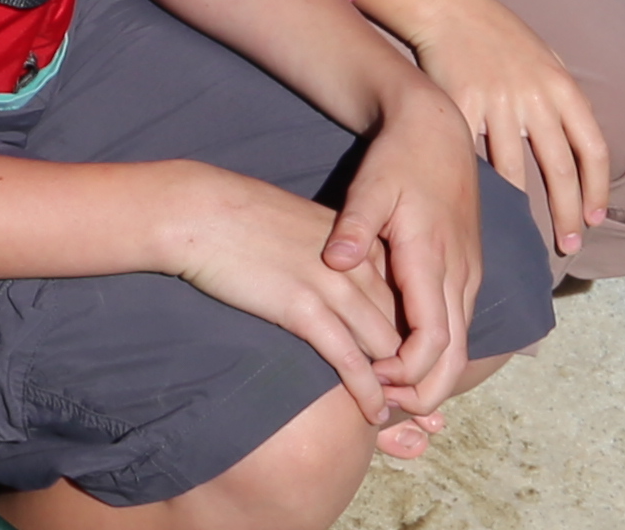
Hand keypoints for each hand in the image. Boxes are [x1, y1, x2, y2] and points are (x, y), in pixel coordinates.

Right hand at [153, 164, 416, 437]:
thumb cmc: (243, 220)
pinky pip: (351, 360)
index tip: (423, 366)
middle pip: (408, 327)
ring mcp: (334, 287)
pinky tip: (373, 413)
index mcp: (362, 242)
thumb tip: (344, 283)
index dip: (419, 337)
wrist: (201, 212)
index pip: (410, 297)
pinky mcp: (305, 309)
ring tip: (398, 413)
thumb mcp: (307, 229)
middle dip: (416, 368)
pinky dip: (367, 392)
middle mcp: (359, 265)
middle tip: (418, 402)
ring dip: (397, 387)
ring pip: (388, 349)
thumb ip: (338, 254)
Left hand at [328, 94, 487, 430]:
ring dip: (430, 375)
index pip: (432, 340)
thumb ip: (353, 227)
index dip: (405, 372)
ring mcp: (468, 273)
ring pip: (460, 344)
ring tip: (387, 390)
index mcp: (433, 259)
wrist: (437, 129)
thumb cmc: (399, 158)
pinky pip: (458, 324)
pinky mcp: (467, 269)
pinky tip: (403, 357)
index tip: (371, 378)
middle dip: (423, 391)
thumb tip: (334, 262)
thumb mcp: (371, 185)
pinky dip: (437, 352)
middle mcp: (459, 274)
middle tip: (382, 404)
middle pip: (454, 357)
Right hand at [375, 0, 611, 262]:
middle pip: (560, 169)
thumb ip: (564, 96)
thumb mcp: (546, 56)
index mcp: (562, 86)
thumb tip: (581, 139)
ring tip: (525, 235)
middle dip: (568, 214)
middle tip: (570, 247)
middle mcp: (535, 97)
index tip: (595, 220)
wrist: (448, 7)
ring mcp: (497, 102)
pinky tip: (482, 204)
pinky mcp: (461, 105)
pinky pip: (472, 154)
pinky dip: (480, 182)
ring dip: (523, 209)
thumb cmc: (500, 33)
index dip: (597, 190)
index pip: (592, 148)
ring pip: (515, 170)